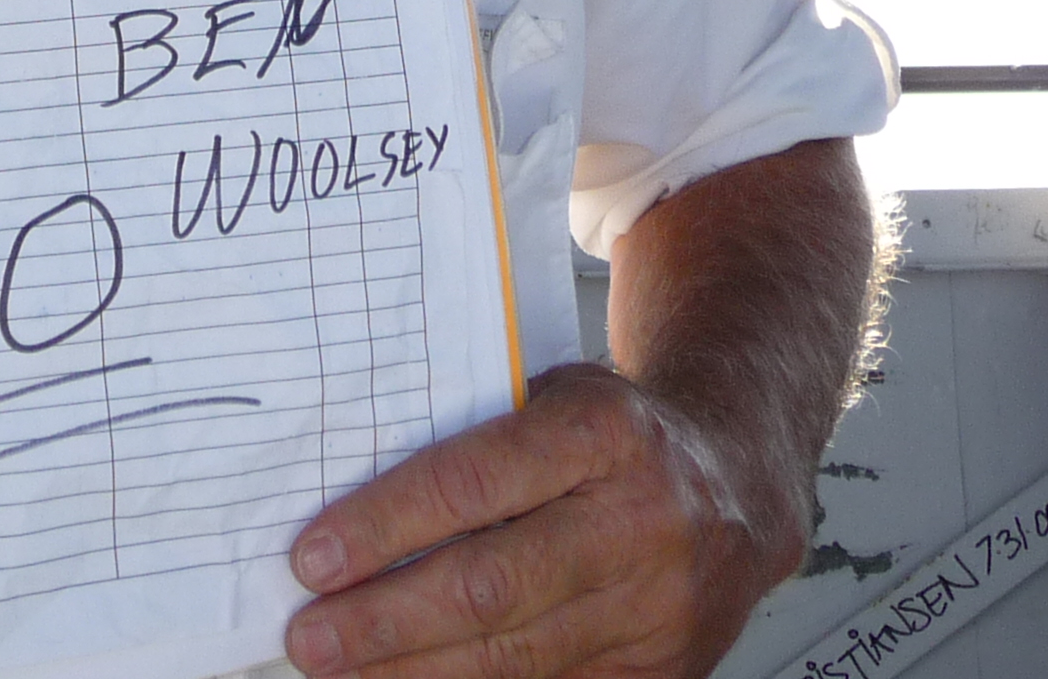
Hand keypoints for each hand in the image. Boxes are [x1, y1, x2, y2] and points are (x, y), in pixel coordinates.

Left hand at [281, 363, 799, 678]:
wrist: (738, 482)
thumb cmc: (618, 434)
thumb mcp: (552, 396)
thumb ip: (471, 435)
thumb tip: (347, 498)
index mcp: (602, 432)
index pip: (472, 483)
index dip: (385, 525)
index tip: (314, 557)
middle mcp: (639, 520)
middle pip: (491, 585)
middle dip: (386, 619)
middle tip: (309, 636)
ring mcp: (657, 606)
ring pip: (516, 656)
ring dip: (415, 669)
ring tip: (342, 669)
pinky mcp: (661, 670)